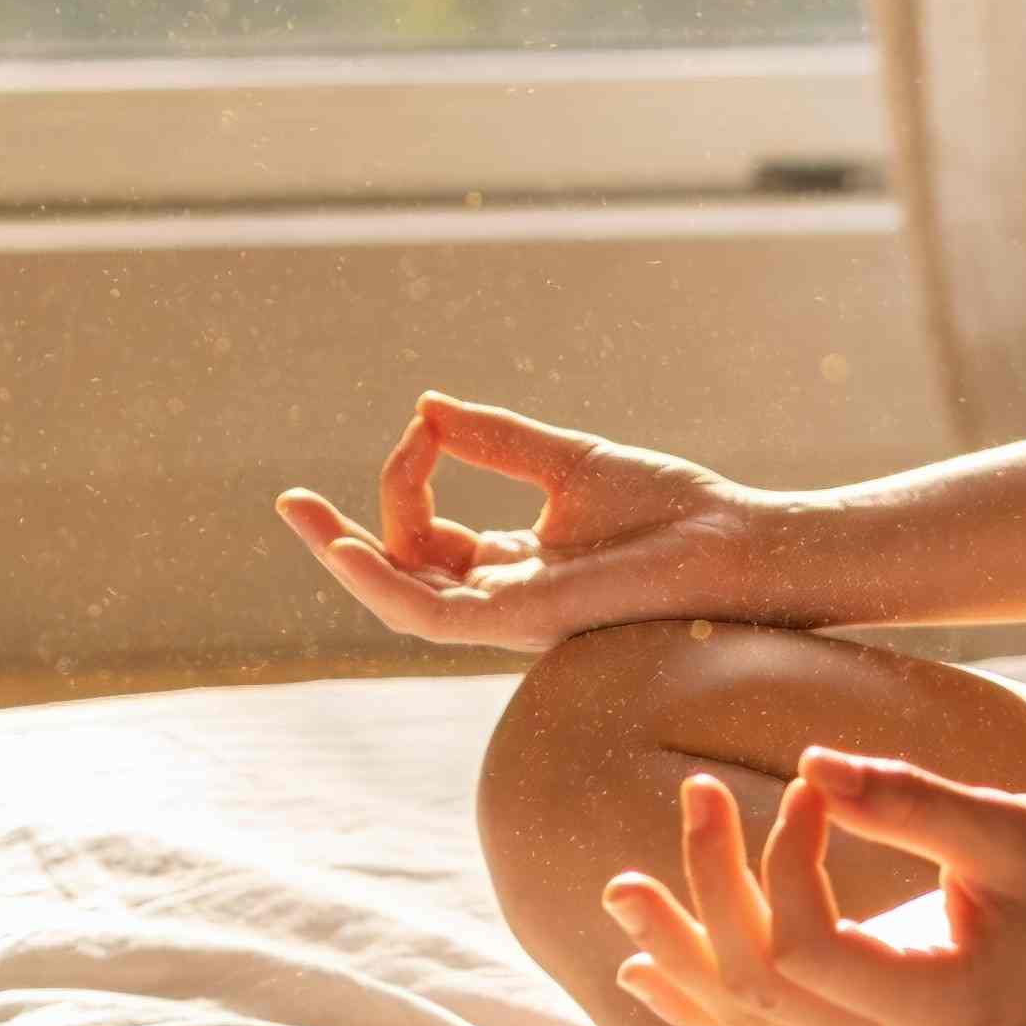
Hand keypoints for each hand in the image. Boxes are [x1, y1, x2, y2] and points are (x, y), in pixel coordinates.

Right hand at [274, 390, 790, 650]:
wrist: (734, 543)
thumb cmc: (672, 509)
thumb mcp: (566, 459)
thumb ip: (495, 439)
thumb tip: (427, 406)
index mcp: (514, 565)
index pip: (427, 534)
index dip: (411, 475)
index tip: (427, 422)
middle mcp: (503, 597)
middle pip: (400, 574)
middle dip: (340, 541)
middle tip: (290, 503)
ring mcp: (509, 615)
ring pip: (402, 599)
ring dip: (347, 560)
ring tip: (302, 517)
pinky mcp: (522, 619)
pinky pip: (434, 612)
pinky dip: (387, 581)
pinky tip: (353, 548)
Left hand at [600, 751, 1025, 1025]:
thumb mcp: (1009, 827)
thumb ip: (911, 803)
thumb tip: (809, 765)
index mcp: (937, 1003)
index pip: (808, 951)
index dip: (783, 864)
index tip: (810, 789)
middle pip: (761, 987)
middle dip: (707, 892)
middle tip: (695, 792)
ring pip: (751, 1021)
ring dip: (680, 953)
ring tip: (617, 894)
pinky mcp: (873, 1023)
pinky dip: (702, 1001)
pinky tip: (647, 968)